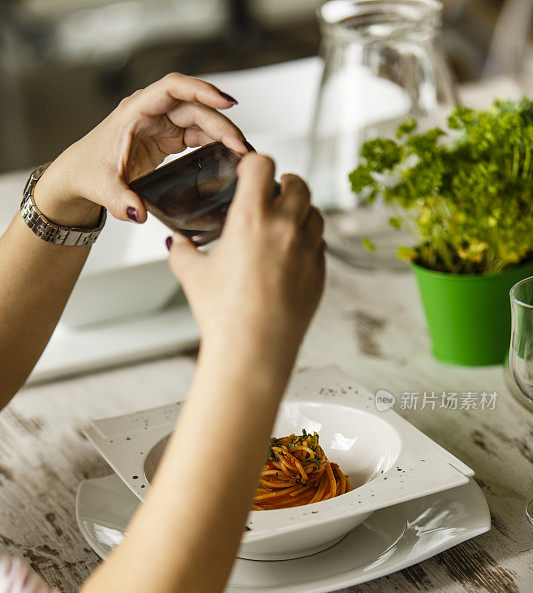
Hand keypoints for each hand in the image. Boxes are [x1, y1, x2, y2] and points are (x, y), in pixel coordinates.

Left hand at [34, 73, 249, 225]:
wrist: (81, 175)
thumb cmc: (88, 171)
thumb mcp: (101, 187)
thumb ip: (119, 200)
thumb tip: (138, 213)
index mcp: (135, 112)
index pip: (172, 88)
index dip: (201, 90)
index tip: (225, 102)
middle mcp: (151, 113)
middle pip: (195, 107)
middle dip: (221, 123)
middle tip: (242, 147)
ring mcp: (162, 125)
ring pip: (200, 120)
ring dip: (223, 135)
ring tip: (243, 153)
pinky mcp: (168, 139)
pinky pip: (197, 135)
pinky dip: (215, 144)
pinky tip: (229, 156)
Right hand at [167, 154, 324, 374]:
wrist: (253, 351)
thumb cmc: (222, 314)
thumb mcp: (192, 276)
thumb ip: (183, 252)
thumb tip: (177, 243)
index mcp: (251, 218)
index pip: (262, 165)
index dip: (254, 163)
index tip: (249, 172)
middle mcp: (285, 227)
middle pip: (298, 182)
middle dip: (284, 183)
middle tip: (272, 193)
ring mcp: (308, 250)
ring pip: (315, 212)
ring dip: (301, 210)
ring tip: (284, 222)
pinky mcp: (320, 273)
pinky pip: (320, 244)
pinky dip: (308, 241)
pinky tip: (291, 254)